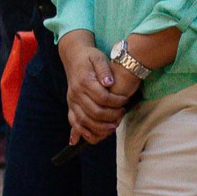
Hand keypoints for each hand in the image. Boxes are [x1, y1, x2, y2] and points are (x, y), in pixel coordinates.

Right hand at [59, 32, 129, 147]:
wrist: (74, 57)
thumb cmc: (90, 57)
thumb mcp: (99, 57)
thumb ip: (104, 69)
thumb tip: (109, 83)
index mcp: (84, 81)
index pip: (102, 97)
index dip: (116, 102)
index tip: (125, 100)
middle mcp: (76, 93)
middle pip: (94, 112)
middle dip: (111, 116)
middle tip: (122, 114)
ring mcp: (72, 101)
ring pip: (84, 121)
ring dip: (99, 128)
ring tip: (113, 127)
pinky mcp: (70, 106)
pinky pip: (73, 122)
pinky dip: (80, 132)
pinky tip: (87, 139)